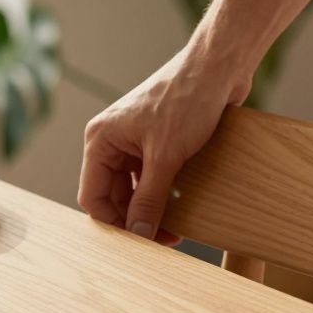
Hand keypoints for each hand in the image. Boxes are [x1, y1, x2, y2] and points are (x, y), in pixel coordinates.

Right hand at [78, 43, 249, 243]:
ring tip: (176, 229)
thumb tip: (138, 235)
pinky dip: (164, 195)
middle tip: (164, 241)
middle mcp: (113, 141)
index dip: (114, 223)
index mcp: (101, 139)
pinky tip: (182, 208)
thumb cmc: (187, 100)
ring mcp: (136, 142)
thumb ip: (148, 198)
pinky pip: (152, 179)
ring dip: (151, 209)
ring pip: (134, 190)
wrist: (220, 68)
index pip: (93, 196)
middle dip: (136, 219)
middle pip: (113, 196)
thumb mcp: (166, 156)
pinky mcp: (158, 143)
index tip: (141, 243)